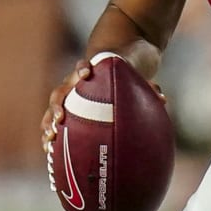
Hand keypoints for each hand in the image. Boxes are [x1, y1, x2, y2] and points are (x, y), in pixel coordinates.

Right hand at [39, 56, 168, 153]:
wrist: (117, 57)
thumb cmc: (127, 66)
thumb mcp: (140, 72)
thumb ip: (147, 84)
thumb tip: (161, 99)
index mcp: (91, 69)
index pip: (82, 66)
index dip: (82, 69)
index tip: (85, 74)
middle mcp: (75, 82)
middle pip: (60, 91)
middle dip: (57, 104)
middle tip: (59, 118)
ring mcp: (70, 95)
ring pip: (54, 108)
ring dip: (49, 123)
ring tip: (49, 141)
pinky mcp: (69, 106)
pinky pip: (57, 120)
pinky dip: (53, 133)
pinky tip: (51, 153)